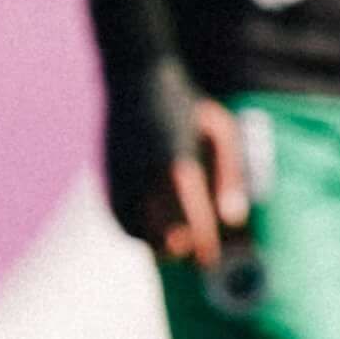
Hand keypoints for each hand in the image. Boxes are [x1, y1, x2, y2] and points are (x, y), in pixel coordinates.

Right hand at [107, 81, 249, 268]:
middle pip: (160, 238)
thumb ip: (230, 177)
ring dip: (157, 244)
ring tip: (177, 241)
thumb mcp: (222, 133)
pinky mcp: (106, 180)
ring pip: (136, 234)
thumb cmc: (190, 107)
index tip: (211, 259)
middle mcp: (144, 178)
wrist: (137, 79)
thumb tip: (232, 220)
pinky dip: (137, 231)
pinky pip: (120, 220)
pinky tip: (155, 228)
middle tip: (198, 255)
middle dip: (181, 252)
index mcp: (177, 166)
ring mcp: (119, 179)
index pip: (190, 224)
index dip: (202, 248)